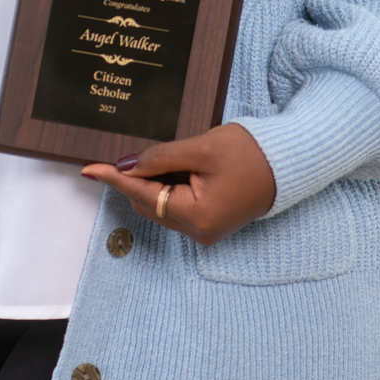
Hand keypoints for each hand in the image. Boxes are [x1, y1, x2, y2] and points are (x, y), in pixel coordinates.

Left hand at [81, 122, 274, 246]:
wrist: (289, 163)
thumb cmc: (252, 153)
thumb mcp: (201, 148)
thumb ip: (161, 158)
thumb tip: (128, 166)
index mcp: (196, 215)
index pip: (143, 195)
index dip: (115, 178)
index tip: (90, 169)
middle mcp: (199, 230)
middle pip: (150, 204)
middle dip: (137, 178)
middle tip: (128, 153)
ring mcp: (206, 229)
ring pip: (162, 205)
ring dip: (154, 182)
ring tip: (163, 157)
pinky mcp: (211, 221)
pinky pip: (177, 205)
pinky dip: (169, 187)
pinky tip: (172, 168)